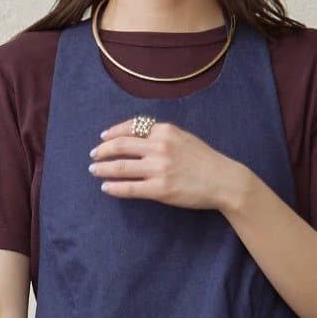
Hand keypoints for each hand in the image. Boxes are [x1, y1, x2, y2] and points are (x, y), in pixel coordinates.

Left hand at [88, 119, 246, 211]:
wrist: (223, 180)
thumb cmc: (205, 160)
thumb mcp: (184, 137)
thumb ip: (162, 135)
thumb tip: (137, 138)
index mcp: (165, 130)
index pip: (131, 127)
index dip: (113, 132)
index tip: (103, 137)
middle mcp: (159, 147)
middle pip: (121, 146)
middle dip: (102, 150)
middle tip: (93, 155)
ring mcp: (159, 169)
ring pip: (121, 167)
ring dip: (103, 168)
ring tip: (94, 170)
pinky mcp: (160, 190)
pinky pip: (130, 188)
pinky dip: (114, 188)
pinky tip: (106, 188)